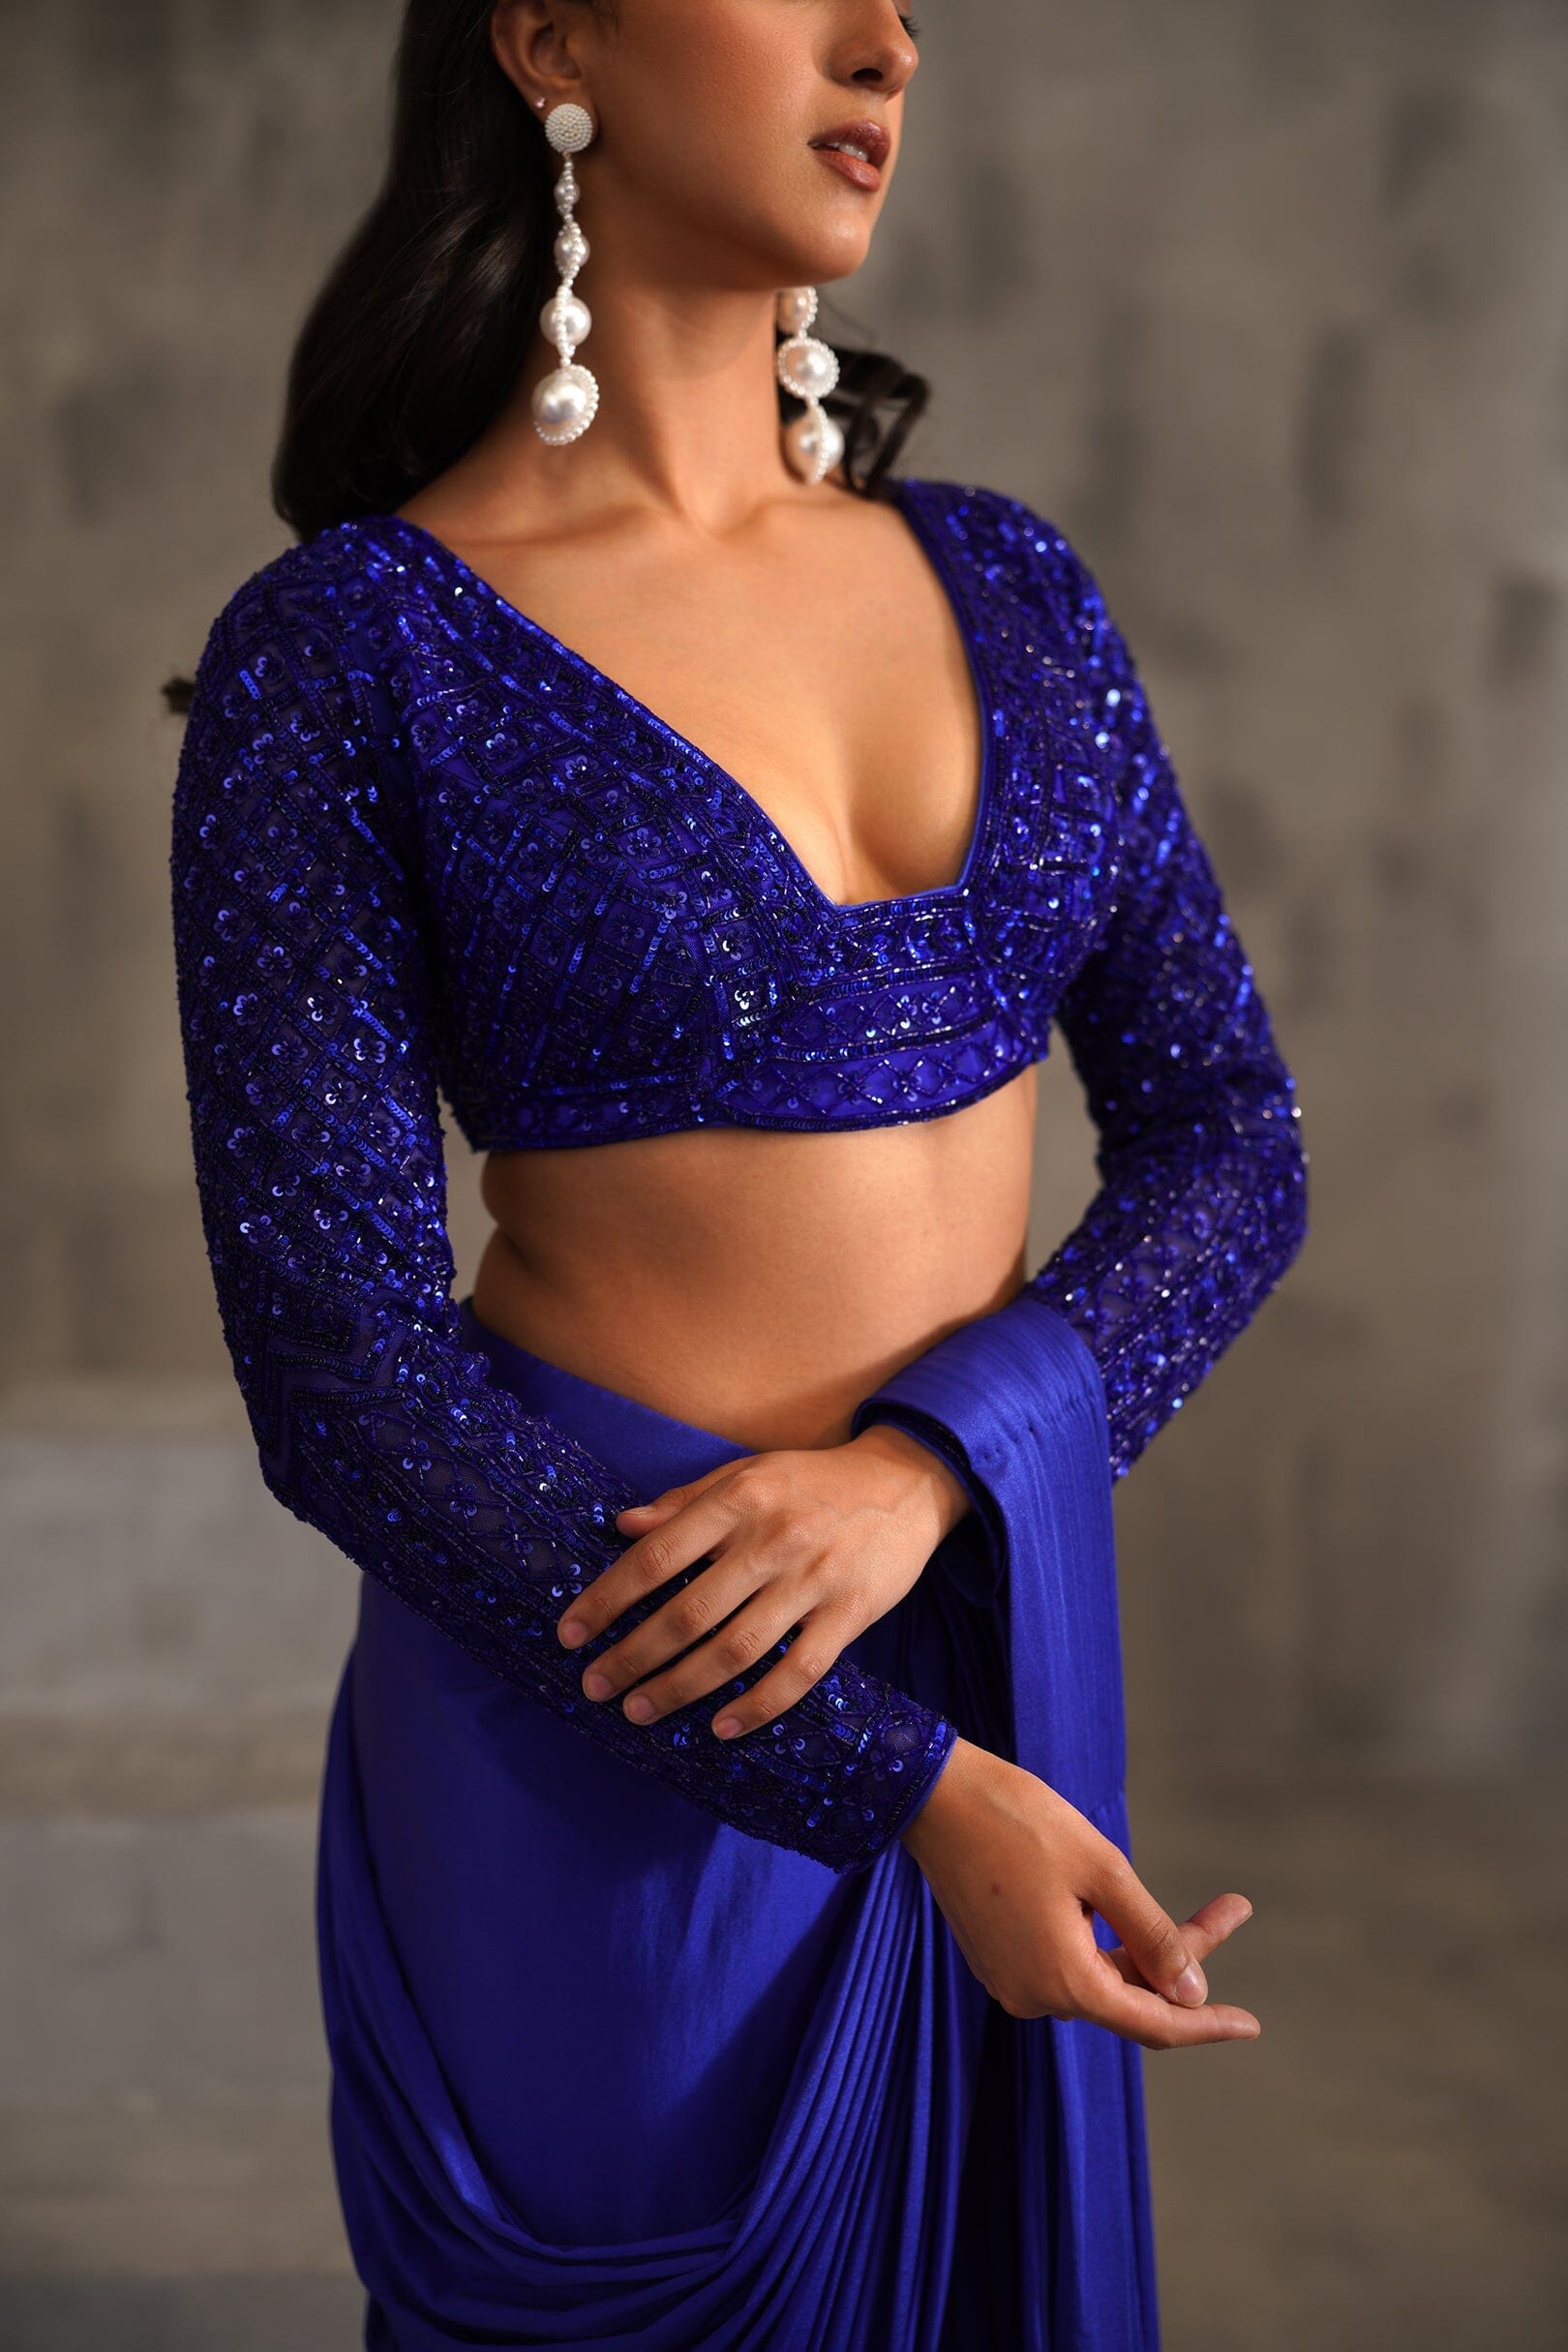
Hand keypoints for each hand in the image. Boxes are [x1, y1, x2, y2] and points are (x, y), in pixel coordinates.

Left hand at [555, 1425, 970, 1738]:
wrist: (906, 1483)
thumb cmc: (812, 1482)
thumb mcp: (747, 1473)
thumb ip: (685, 1502)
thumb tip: (621, 1525)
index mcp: (739, 1499)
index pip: (656, 1557)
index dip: (607, 1599)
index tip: (570, 1633)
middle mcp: (772, 1539)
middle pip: (688, 1612)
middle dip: (632, 1656)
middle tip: (595, 1687)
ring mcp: (813, 1579)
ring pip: (735, 1649)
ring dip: (680, 1687)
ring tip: (640, 1711)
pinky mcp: (850, 1614)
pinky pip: (798, 1672)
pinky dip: (757, 1705)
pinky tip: (720, 1727)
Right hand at [901, 1738, 1261, 2049]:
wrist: (936, 1795)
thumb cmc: (1021, 1821)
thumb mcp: (1101, 1870)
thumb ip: (1152, 1935)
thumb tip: (1193, 1994)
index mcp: (1064, 1981)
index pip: (1154, 2024)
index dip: (1208, 2024)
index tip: (1254, 2024)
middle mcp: (1034, 1996)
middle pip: (1130, 1994)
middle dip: (1181, 1957)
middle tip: (1232, 1906)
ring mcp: (1010, 1979)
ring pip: (1099, 1976)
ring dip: (1143, 1945)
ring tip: (1189, 1899)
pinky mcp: (997, 1958)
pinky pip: (1066, 1963)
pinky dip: (1103, 1941)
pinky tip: (1117, 1902)